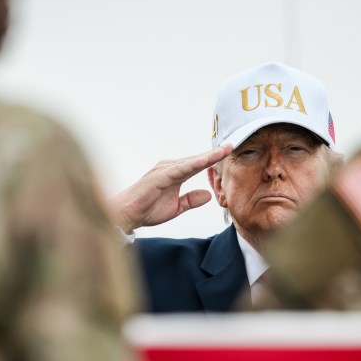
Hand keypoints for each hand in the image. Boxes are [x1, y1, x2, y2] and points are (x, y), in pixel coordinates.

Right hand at [109, 144, 232, 232]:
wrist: (128, 214)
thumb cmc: (148, 209)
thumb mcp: (176, 207)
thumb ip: (190, 200)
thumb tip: (208, 195)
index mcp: (175, 174)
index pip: (198, 165)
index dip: (213, 159)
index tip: (229, 152)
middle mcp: (170, 168)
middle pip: (197, 159)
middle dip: (215, 153)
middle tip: (232, 145)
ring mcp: (165, 170)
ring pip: (191, 161)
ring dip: (208, 156)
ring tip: (225, 150)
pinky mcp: (160, 176)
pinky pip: (181, 169)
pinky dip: (194, 164)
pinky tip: (206, 160)